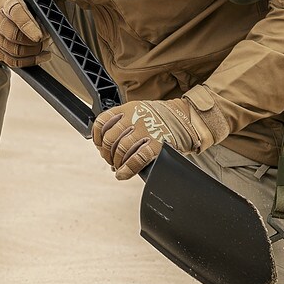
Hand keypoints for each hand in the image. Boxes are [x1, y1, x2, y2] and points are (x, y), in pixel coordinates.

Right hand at [0, 0, 46, 66]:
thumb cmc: (23, 0)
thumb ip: (40, 9)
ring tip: (44, 46)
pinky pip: (12, 60)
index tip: (39, 36)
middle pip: (13, 36)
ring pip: (13, 50)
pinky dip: (28, 61)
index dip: (28, 26)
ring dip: (32, 52)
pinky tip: (40, 56)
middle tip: (46, 38)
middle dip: (34, 41)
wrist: (6, 2)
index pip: (16, 12)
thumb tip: (50, 25)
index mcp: (8, 1)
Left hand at [91, 96, 230, 179]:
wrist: (187, 118)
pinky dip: (126, 170)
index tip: (99, 145)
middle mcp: (134, 118)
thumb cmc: (162, 118)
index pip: (102, 122)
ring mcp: (145, 132)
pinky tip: (123, 174)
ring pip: (120, 151)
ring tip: (118, 167)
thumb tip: (107, 142)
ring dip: (116, 163)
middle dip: (106, 153)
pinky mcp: (156, 145)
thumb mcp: (140, 110)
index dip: (96, 136)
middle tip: (110, 160)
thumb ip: (124, 120)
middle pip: (109, 139)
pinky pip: (135, 160)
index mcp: (129, 108)